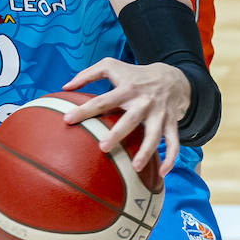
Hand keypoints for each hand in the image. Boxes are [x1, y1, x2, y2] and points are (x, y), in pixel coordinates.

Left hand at [60, 57, 189, 177]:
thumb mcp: (111, 66)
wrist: (172, 77)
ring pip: (154, 134)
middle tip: (102, 148)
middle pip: (130, 119)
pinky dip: (171, 157)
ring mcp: (159, 114)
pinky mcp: (171, 123)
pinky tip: (162, 173)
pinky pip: (174, 142)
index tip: (68, 120)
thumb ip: (87, 74)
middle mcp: (143, 102)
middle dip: (117, 134)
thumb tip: (65, 87)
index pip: (102, 100)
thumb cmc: (134, 74)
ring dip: (146, 151)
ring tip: (135, 167)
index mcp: (126, 89)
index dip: (85, 110)